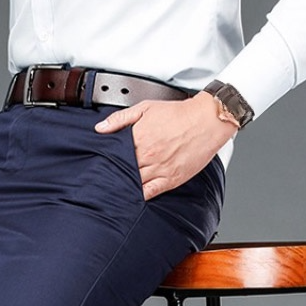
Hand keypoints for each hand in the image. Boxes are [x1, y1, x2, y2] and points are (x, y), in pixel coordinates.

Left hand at [95, 91, 235, 200]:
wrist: (207, 120)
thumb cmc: (179, 114)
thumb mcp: (146, 108)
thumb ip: (121, 119)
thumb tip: (100, 128)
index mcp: (139, 137)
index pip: (114, 154)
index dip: (105, 160)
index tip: (98, 165)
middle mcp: (148, 155)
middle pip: (122, 170)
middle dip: (112, 175)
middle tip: (101, 181)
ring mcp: (159, 169)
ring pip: (134, 182)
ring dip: (123, 186)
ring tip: (112, 190)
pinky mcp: (170, 179)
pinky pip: (149, 192)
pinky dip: (139, 196)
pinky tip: (131, 198)